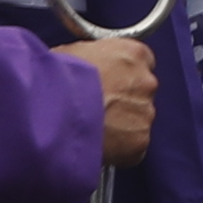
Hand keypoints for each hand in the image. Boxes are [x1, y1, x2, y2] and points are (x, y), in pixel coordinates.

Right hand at [69, 33, 157, 166]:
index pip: (141, 62)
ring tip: (94, 130)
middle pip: (141, 93)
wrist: (55, 107)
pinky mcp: (140, 141)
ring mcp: (146, 113)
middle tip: (99, 109)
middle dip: (124, 101)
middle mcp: (147, 82)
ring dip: (122, 126)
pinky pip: (132, 147)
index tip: (109, 82)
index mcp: (134, 54)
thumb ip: (94, 59)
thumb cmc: (59, 76)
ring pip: (138, 121)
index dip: (122, 74)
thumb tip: (89, 68)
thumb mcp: (75, 53)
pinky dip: (119, 149)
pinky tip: (98, 146)